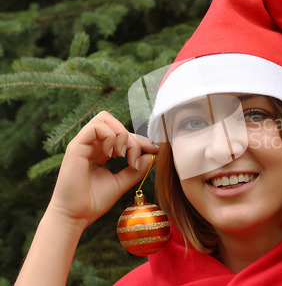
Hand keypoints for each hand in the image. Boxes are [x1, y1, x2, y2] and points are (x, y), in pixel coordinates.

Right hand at [47, 111, 157, 228]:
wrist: (75, 216)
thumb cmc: (93, 202)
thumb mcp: (121, 183)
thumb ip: (136, 169)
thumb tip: (153, 156)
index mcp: (101, 151)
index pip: (122, 134)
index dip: (140, 139)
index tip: (153, 150)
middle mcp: (91, 144)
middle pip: (115, 122)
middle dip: (132, 137)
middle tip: (133, 159)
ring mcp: (83, 143)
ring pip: (105, 118)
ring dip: (121, 134)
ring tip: (122, 156)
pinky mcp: (76, 146)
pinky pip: (96, 126)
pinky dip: (110, 137)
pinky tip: (111, 155)